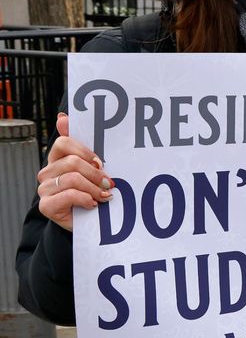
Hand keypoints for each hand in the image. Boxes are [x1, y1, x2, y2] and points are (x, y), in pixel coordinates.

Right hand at [37, 113, 112, 231]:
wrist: (87, 221)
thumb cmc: (91, 190)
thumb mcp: (92, 167)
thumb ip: (83, 144)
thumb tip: (62, 116)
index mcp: (57, 158)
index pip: (63, 143)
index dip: (85, 151)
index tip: (100, 161)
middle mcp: (47, 172)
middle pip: (72, 162)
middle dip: (95, 173)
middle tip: (108, 182)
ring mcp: (44, 188)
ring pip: (73, 179)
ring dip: (94, 188)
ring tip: (104, 195)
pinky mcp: (46, 205)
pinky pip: (70, 194)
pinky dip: (86, 198)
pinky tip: (93, 203)